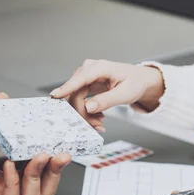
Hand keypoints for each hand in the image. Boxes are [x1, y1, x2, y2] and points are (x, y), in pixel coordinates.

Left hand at [0, 93, 70, 194]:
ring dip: (37, 176)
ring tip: (38, 156)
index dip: (56, 163)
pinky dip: (14, 184)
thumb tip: (3, 98)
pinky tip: (11, 167)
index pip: (44, 177)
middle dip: (55, 171)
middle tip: (59, 153)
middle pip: (46, 191)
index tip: (63, 146)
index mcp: (16, 185)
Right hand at [50, 59, 164, 131]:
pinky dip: (87, 112)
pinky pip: (79, 100)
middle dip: (83, 113)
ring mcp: (86, 76)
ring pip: (76, 98)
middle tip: (97, 127)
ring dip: (85, 115)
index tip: (54, 96)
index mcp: (100, 67)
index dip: (66, 88)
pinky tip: (99, 117)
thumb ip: (107, 101)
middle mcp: (89, 69)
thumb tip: (88, 108)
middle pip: (76, 93)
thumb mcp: (125, 94)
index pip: (80, 79)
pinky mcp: (85, 84)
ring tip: (100, 123)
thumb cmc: (135, 83)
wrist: (139, 81)